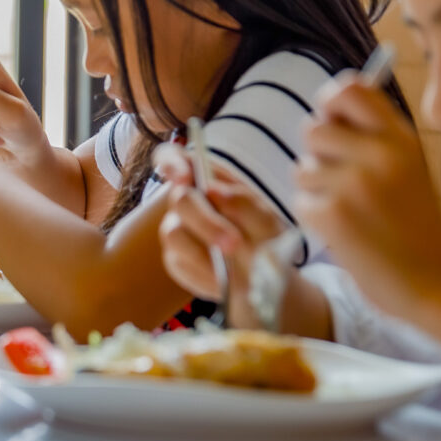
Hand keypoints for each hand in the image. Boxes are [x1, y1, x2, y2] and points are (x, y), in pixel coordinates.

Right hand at [155, 144, 289, 325]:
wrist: (268, 281)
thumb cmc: (265, 240)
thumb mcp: (267, 221)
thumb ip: (245, 204)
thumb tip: (214, 191)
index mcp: (207, 179)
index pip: (172, 158)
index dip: (172, 164)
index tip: (185, 178)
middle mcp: (186, 201)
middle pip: (179, 199)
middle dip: (206, 221)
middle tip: (234, 244)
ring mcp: (176, 229)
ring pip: (173, 233)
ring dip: (204, 251)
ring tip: (235, 270)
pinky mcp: (175, 258)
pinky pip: (179, 262)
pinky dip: (205, 273)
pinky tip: (225, 280)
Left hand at [295, 72, 440, 317]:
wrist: (435, 282)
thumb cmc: (413, 223)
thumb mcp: (407, 166)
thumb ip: (371, 136)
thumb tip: (323, 109)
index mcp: (399, 137)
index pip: (348, 89)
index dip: (329, 103)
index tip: (332, 122)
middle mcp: (379, 154)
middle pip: (312, 128)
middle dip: (318, 155)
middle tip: (345, 183)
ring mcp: (354, 184)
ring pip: (302, 168)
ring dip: (316, 189)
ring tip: (350, 210)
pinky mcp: (332, 214)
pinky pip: (300, 200)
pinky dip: (314, 217)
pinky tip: (344, 231)